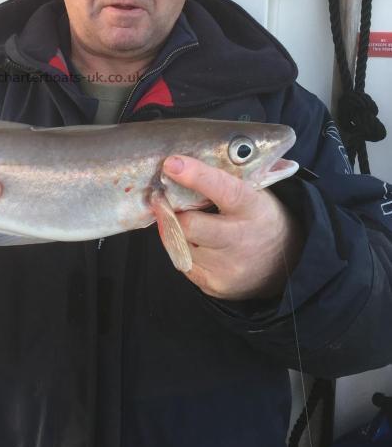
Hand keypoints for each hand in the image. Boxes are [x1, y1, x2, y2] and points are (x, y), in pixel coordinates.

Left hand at [160, 155, 302, 299]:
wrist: (285, 264)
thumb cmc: (259, 216)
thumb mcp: (254, 193)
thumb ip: (223, 180)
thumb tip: (182, 162)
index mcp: (253, 208)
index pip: (225, 190)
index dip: (197, 177)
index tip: (172, 164)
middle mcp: (241, 240)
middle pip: (190, 225)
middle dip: (170, 211)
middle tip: (161, 198)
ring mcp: (227, 267)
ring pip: (180, 243)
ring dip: (177, 230)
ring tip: (191, 222)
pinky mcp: (213, 285)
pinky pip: (181, 260)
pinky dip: (182, 248)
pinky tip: (198, 243)